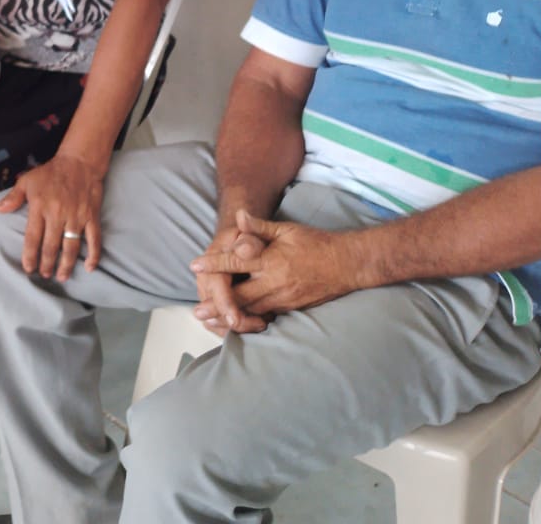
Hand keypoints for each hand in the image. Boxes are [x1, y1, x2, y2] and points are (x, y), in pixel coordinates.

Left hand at [0, 153, 106, 280]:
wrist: (79, 161)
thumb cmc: (50, 172)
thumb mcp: (27, 181)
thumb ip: (12, 198)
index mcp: (40, 207)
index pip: (33, 237)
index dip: (30, 256)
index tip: (28, 268)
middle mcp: (58, 214)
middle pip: (51, 246)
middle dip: (47, 264)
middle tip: (44, 275)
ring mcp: (76, 217)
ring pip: (71, 247)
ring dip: (66, 264)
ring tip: (61, 276)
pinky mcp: (91, 216)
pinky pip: (94, 239)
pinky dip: (93, 254)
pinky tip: (89, 268)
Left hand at [190, 209, 360, 321]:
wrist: (346, 264)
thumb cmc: (315, 243)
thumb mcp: (287, 229)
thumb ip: (259, 226)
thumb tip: (238, 215)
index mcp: (272, 259)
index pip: (236, 261)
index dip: (214, 264)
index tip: (194, 266)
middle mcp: (275, 281)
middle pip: (240, 296)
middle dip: (217, 304)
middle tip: (196, 311)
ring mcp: (284, 298)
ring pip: (251, 311)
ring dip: (229, 317)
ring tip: (210, 322)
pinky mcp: (291, 308)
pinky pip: (266, 316)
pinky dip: (249, 321)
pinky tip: (236, 324)